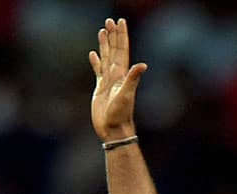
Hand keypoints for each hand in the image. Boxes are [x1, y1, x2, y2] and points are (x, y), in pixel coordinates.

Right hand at [89, 17, 146, 141]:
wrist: (114, 130)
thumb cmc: (120, 115)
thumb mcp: (126, 95)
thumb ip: (133, 79)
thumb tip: (143, 65)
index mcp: (122, 74)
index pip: (121, 50)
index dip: (120, 36)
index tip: (119, 21)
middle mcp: (116, 76)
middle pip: (114, 50)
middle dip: (113, 35)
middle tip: (110, 20)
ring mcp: (108, 81)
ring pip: (106, 58)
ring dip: (104, 45)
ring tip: (102, 31)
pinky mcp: (100, 88)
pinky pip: (97, 71)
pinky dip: (95, 61)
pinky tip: (93, 55)